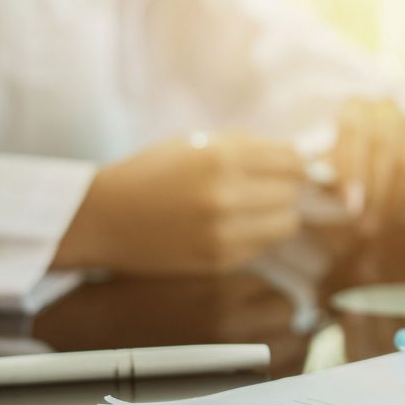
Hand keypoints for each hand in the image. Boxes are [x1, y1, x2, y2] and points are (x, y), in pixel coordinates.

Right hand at [54, 132, 304, 274]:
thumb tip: (299, 159)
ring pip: (288, 223)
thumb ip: (249, 148)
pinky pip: (265, 246)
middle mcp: (226, 195)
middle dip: (282, 188)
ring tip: (250, 209)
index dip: (292, 163)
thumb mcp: (197, 143)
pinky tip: (232, 227)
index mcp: (220, 157)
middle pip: (293, 192)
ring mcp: (224, 232)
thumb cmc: (154, 174)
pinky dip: (257, 236)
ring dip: (276, 214)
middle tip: (260, 188)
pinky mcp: (221, 260)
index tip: (282, 167)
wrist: (104, 218)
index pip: (292, 161)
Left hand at [331, 98, 404, 230]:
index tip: (352, 206)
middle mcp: (388, 108)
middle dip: (376, 194)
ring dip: (396, 200)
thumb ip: (325, 174)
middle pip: (386, 149)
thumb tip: (319, 184)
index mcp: (356, 107)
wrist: (380, 150)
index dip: (354, 171)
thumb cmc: (348, 162)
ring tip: (382, 222)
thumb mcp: (330, 165)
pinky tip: (402, 210)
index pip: (356, 132)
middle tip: (366, 226)